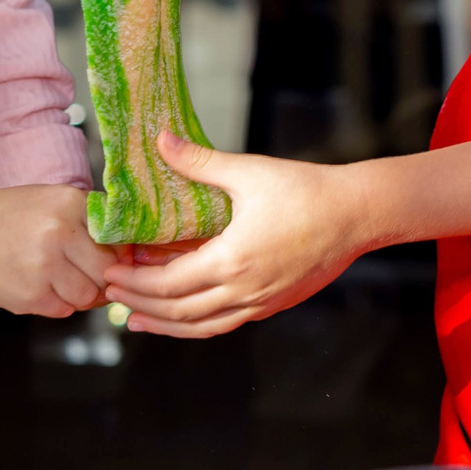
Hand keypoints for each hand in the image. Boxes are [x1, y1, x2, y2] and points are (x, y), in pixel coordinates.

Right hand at [0, 184, 116, 317]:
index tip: (114, 259)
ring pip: (87, 296)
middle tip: (88, 276)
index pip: (118, 239)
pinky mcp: (30, 295)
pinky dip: (56, 303)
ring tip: (58, 279)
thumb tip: (133, 254)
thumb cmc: (9, 219)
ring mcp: (44, 266)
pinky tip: (37, 285)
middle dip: (102, 279)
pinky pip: (62, 310)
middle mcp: (59, 232)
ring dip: (79, 294)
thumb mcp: (50, 202)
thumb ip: (89, 221)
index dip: (120, 254)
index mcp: (70, 203)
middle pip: (107, 271)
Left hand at [101, 135, 367, 336]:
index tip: (111, 272)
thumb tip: (161, 141)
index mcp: (232, 260)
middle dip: (140, 305)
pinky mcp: (276, 304)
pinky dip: (198, 323)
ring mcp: (261, 302)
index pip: (167, 284)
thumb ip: (200, 162)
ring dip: (165, 325)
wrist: (359, 214)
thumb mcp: (250, 171)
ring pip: (202, 327)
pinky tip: (187, 315)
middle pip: (178, 313)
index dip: (135, 281)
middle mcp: (244, 291)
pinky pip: (227, 323)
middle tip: (112, 295)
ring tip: (138, 321)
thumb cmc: (308, 191)